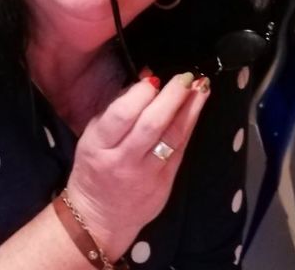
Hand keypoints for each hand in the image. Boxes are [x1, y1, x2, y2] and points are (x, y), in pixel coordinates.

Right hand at [65, 72, 210, 258]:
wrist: (100, 217)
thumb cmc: (94, 166)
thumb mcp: (92, 135)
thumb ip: (116, 108)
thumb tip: (145, 79)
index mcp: (99, 145)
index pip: (121, 115)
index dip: (140, 94)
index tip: (154, 78)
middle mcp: (123, 160)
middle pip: (151, 125)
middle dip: (172, 97)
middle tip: (186, 77)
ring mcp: (147, 174)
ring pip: (172, 138)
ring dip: (190, 110)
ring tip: (202, 88)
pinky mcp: (165, 184)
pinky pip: (180, 150)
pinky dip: (190, 127)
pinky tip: (197, 109)